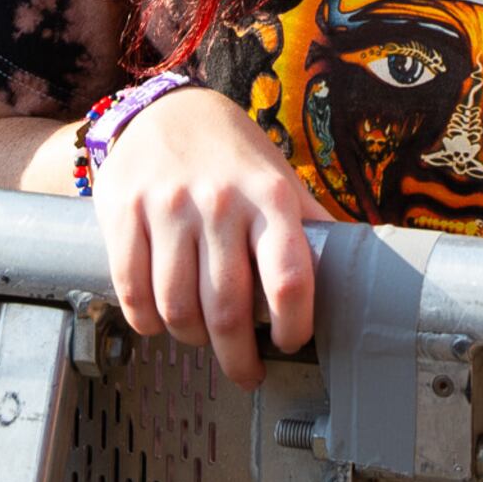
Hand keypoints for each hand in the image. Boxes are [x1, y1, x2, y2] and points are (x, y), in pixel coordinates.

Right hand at [91, 85, 333, 388]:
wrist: (165, 109)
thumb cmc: (232, 157)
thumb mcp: (279, 179)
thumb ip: (310, 228)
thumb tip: (359, 275)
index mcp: (270, 196)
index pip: (289, 278)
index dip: (294, 326)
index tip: (290, 342)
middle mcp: (219, 201)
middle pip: (229, 310)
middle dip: (239, 358)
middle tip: (246, 372)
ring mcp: (168, 206)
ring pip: (177, 309)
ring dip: (192, 339)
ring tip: (202, 338)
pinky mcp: (124, 212)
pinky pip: (133, 292)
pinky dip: (148, 323)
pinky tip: (161, 321)